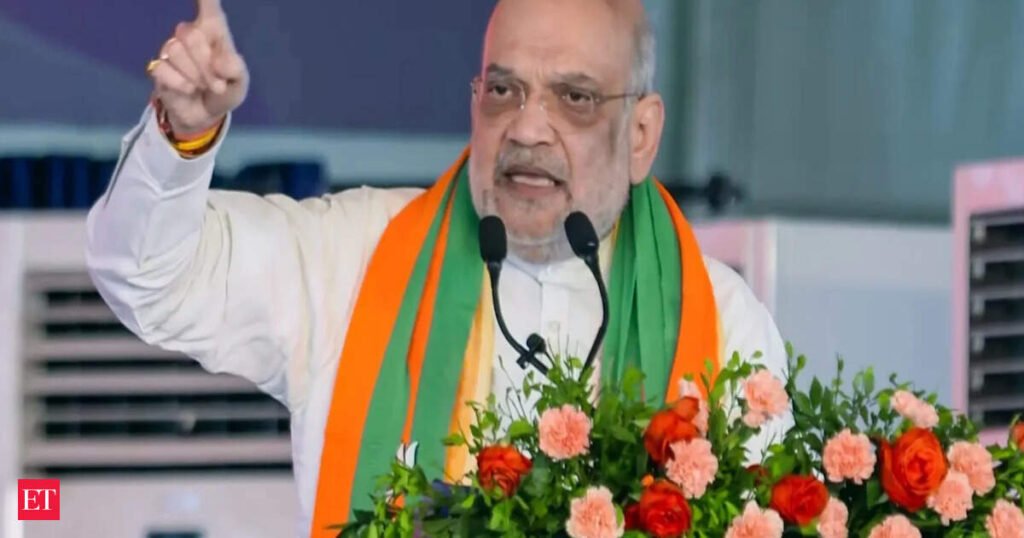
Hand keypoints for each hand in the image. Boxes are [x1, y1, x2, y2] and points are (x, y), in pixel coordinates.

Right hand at [147, 0, 248, 133]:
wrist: (205, 115)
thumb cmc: (223, 90)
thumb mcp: (239, 83)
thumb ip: (236, 69)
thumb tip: (219, 63)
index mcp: (214, 32)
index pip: (209, 7)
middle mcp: (190, 35)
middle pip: (189, 33)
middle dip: (205, 63)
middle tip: (217, 83)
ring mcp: (171, 50)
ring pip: (175, 51)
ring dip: (195, 76)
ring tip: (203, 87)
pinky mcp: (158, 67)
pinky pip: (163, 69)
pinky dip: (180, 84)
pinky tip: (188, 90)